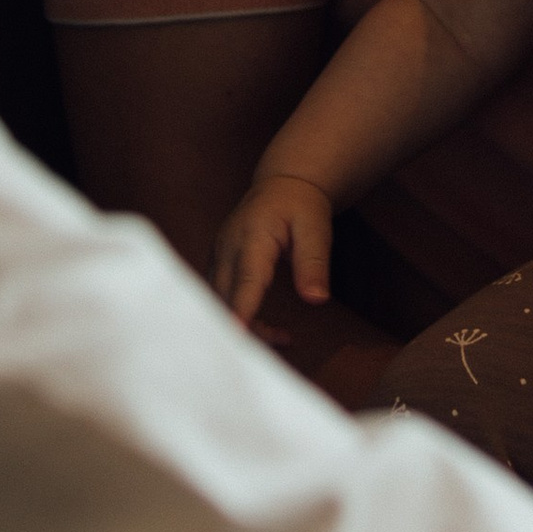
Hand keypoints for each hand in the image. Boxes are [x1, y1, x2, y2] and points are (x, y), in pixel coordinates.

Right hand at [211, 170, 335, 325]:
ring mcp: (217, 257)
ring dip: (244, 326)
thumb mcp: (316, 228)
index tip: (237, 335)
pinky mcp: (217, 266)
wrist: (281, 187)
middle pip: (226, 297)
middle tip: (280, 344)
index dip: (241, 309)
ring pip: (218, 302)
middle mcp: (227, 248)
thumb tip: (316, 299)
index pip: (245, 279)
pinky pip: (220, 298)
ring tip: (283, 338)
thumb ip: (314, 263)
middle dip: (246, 328)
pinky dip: (238, 317)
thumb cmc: (300, 206)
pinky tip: (266, 328)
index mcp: (252, 236)